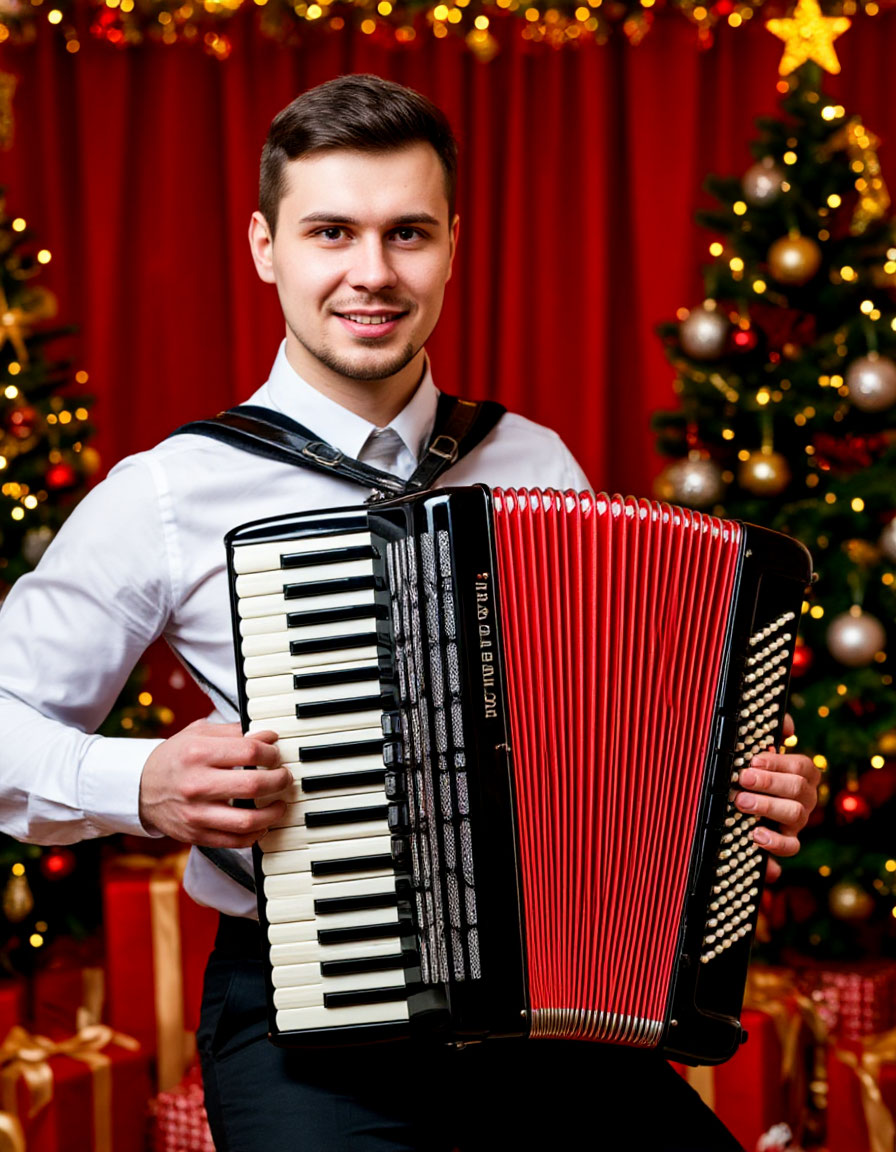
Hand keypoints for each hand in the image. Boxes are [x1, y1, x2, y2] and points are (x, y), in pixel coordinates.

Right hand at [139, 720, 290, 846]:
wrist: (140, 788)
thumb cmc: (175, 757)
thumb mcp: (198, 733)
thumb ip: (234, 732)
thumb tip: (269, 737)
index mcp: (198, 753)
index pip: (250, 752)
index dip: (272, 753)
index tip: (276, 754)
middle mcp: (196, 784)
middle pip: (253, 785)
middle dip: (279, 781)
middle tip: (285, 777)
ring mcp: (196, 813)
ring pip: (248, 820)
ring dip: (274, 813)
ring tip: (280, 804)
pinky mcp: (196, 835)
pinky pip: (235, 841)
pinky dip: (255, 834)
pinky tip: (262, 823)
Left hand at [734, 714, 819, 882]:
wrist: (745, 810)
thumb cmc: (756, 774)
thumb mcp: (760, 753)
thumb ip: (773, 734)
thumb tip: (787, 728)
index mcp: (802, 775)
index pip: (802, 766)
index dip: (779, 762)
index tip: (753, 760)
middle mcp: (805, 797)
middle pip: (799, 788)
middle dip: (769, 782)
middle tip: (742, 779)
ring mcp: (798, 821)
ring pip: (796, 814)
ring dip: (768, 807)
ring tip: (741, 802)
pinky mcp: (788, 841)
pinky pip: (791, 847)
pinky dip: (775, 843)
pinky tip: (756, 835)